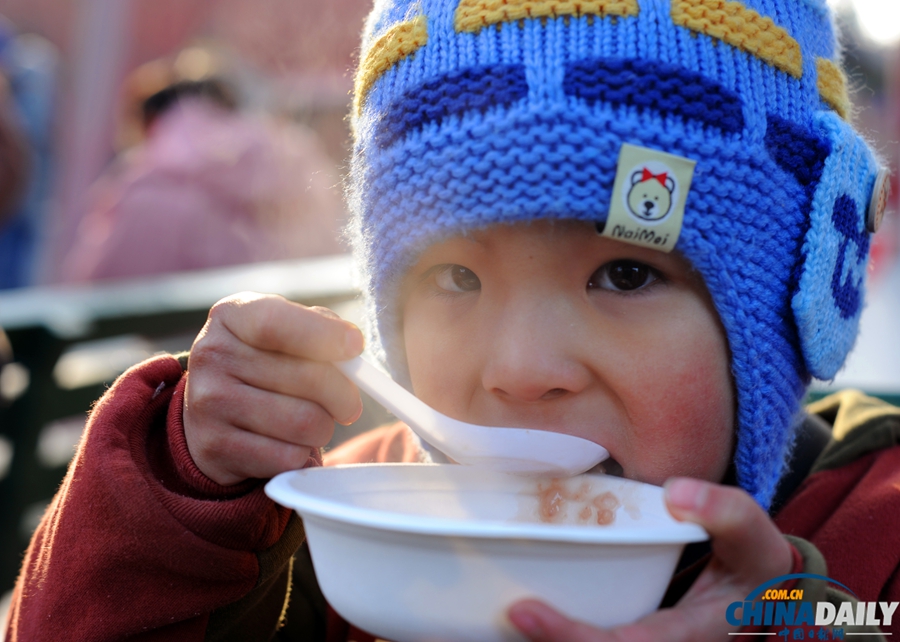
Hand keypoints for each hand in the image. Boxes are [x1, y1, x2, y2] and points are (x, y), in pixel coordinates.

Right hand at [183, 292, 363, 484]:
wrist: (209, 414)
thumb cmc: (262, 364)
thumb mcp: (280, 331)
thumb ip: (317, 328)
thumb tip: (351, 345)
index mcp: (231, 316)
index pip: (276, 323)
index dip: (324, 335)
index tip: (355, 347)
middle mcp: (213, 357)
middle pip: (308, 378)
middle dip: (344, 395)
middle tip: (348, 404)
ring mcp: (209, 405)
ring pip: (305, 423)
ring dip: (324, 428)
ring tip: (314, 423)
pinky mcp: (216, 449)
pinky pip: (288, 457)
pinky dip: (302, 454)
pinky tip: (290, 444)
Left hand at [508, 478, 792, 641]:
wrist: (764, 595)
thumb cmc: (752, 562)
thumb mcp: (752, 535)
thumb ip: (724, 511)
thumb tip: (675, 494)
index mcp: (686, 635)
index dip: (572, 637)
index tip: (522, 611)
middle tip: (486, 618)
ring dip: (539, 641)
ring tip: (484, 621)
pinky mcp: (629, 633)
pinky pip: (589, 638)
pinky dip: (555, 629)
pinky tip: (518, 613)